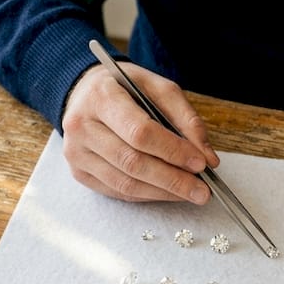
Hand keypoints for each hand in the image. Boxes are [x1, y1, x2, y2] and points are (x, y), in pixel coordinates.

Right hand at [60, 61, 218, 204]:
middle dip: (173, 180)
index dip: (172, 151)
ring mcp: (76, 153)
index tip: (200, 163)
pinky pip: (117, 191)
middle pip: (132, 162)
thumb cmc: (125, 89)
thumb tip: (207, 157)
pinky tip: (167, 192)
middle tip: (202, 191)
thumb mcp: (158, 88)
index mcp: (102, 97)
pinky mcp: (78, 172)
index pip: (140, 132)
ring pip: (125, 183)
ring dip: (163, 192)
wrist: (84, 94)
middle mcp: (82, 126)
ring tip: (190, 193)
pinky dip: (147, 195)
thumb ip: (185, 118)